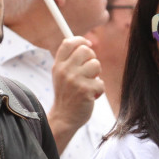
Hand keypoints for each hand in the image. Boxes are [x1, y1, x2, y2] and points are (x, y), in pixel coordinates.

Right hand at [47, 36, 104, 151]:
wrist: (64, 117)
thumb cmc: (66, 94)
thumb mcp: (61, 75)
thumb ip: (69, 60)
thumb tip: (86, 44)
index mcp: (58, 65)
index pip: (69, 42)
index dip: (81, 40)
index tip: (89, 45)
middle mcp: (65, 71)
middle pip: (86, 50)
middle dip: (92, 59)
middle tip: (89, 71)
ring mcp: (75, 80)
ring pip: (96, 65)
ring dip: (97, 75)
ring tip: (89, 84)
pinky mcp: (85, 91)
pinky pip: (100, 82)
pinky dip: (99, 89)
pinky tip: (91, 96)